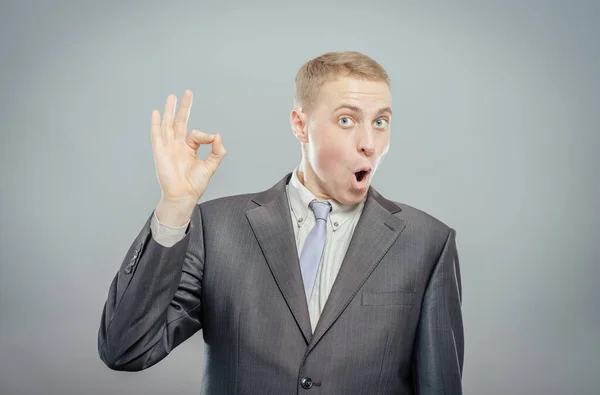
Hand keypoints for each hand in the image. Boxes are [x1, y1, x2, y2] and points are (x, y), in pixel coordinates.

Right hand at [151, 90, 225, 204]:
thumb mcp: (211, 166)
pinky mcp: (160, 152)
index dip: (205, 135)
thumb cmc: (194, 184)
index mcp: (188, 149)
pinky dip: (156, 124)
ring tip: (171, 97)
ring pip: (168, 124)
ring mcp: (168, 148)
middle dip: (184, 107)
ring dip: (170, 110)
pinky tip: (156, 113)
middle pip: (180, 122)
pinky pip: (157, 135)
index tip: (212, 139)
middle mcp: (177, 146)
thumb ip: (217, 151)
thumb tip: (218, 135)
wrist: (183, 196)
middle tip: (187, 93)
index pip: (196, 134)